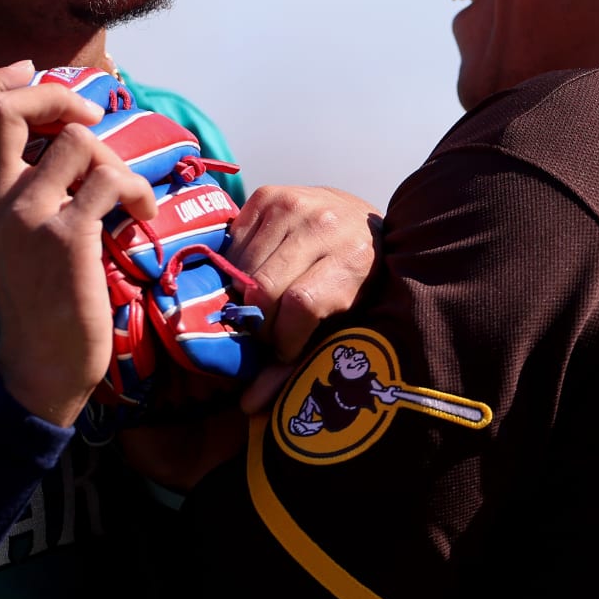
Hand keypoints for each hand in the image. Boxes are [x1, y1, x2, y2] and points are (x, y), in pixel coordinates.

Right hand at [0, 62, 157, 426]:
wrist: (43, 365)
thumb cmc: (39, 296)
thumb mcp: (11, 236)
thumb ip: (19, 185)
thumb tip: (55, 128)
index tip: (32, 72)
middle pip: (1, 111)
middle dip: (54, 92)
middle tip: (88, 116)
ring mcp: (27, 219)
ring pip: (74, 140)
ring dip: (113, 158)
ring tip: (124, 192)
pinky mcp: (66, 240)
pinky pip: (109, 181)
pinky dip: (135, 190)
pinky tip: (140, 214)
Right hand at [225, 185, 382, 411]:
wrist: (364, 223)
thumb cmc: (358, 282)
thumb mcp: (344, 322)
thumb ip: (300, 362)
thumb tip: (248, 405)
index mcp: (354, 258)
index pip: (299, 305)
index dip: (283, 338)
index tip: (285, 350)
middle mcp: (324, 223)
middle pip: (264, 287)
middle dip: (261, 322)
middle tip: (269, 332)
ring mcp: (293, 202)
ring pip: (243, 267)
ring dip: (245, 296)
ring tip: (264, 306)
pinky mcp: (267, 194)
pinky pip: (234, 243)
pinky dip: (237, 269)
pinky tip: (255, 277)